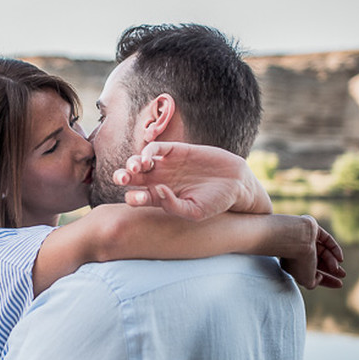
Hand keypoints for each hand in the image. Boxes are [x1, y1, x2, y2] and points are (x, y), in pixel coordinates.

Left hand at [112, 141, 271, 219]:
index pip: (137, 197)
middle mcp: (159, 180)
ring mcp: (166, 164)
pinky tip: (148, 158)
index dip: (133, 197)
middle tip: (122, 178)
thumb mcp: (194, 211)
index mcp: (160, 197)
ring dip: (132, 163)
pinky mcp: (176, 150)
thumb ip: (173, 205)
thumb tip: (156, 190)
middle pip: (131, 177)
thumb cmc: (215, 202)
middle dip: (123, 176)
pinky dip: (148, 150)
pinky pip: (156, 148)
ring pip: (139, 161)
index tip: (139, 197)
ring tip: (137, 167)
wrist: (235, 183)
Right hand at [278, 215, 344, 289]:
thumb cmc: (298, 261)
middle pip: (318, 261)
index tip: (339, 284)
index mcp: (293, 263)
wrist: (295, 240)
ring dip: (332, 261)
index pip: (311, 273)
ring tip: (338, 268)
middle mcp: (298, 251)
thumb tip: (320, 277)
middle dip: (332, 270)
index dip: (326, 280)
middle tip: (342, 275)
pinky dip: (334, 248)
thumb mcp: (306, 281)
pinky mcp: (312, 229)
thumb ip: (314, 283)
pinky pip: (326, 239)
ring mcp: (304, 239)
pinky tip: (340, 257)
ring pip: (323, 251)